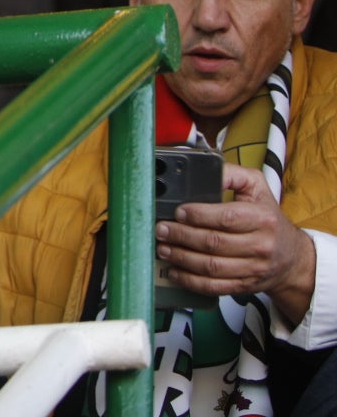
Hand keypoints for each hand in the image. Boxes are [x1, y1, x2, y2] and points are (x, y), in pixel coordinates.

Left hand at [157, 163, 317, 327]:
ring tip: (163, 248)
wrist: (293, 258)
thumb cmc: (268, 219)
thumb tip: (205, 168)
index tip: (179, 212)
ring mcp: (253, 268)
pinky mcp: (245, 285)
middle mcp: (261, 245)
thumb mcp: (257, 188)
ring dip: (182, 258)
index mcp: (263, 218)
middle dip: (181, 236)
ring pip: (211, 266)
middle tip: (161, 229)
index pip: (227, 217)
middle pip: (214, 243)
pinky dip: (191, 281)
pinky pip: (215, 286)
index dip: (199, 215)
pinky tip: (175, 271)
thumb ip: (231, 175)